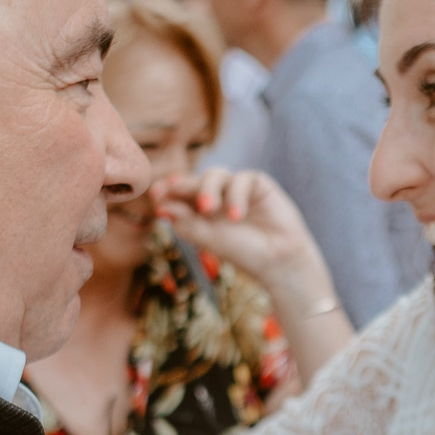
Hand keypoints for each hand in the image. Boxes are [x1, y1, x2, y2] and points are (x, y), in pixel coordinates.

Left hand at [152, 167, 326, 299]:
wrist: (278, 259)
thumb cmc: (243, 252)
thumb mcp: (208, 238)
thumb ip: (185, 221)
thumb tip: (159, 206)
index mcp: (199, 209)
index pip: (178, 192)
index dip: (166, 189)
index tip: (156, 194)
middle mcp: (216, 195)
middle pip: (194, 180)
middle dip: (184, 187)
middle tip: (173, 193)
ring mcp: (236, 188)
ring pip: (215, 175)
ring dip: (208, 189)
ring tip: (208, 209)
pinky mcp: (257, 183)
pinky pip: (241, 179)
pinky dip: (236, 195)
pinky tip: (236, 215)